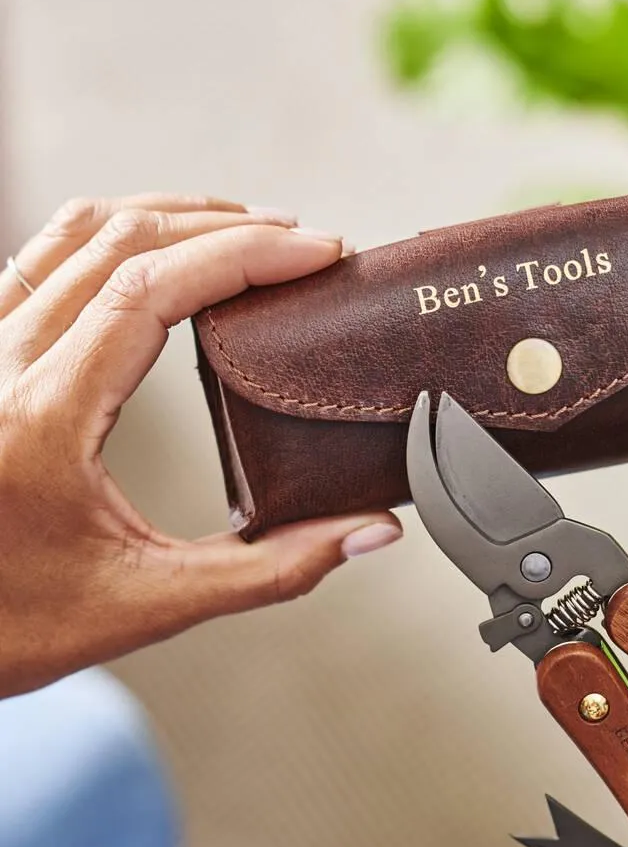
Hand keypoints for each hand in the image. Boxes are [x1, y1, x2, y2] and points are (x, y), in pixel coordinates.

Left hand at [0, 195, 401, 698]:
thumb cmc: (11, 629)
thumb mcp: (149, 605)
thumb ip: (273, 569)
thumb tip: (372, 533)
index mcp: (40, 419)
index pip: (151, 290)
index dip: (246, 254)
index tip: (316, 252)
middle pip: (121, 241)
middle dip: (227, 227)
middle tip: (303, 244)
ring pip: (75, 230)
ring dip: (173, 217)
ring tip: (249, 230)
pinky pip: (43, 254)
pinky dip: (116, 232)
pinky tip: (163, 247)